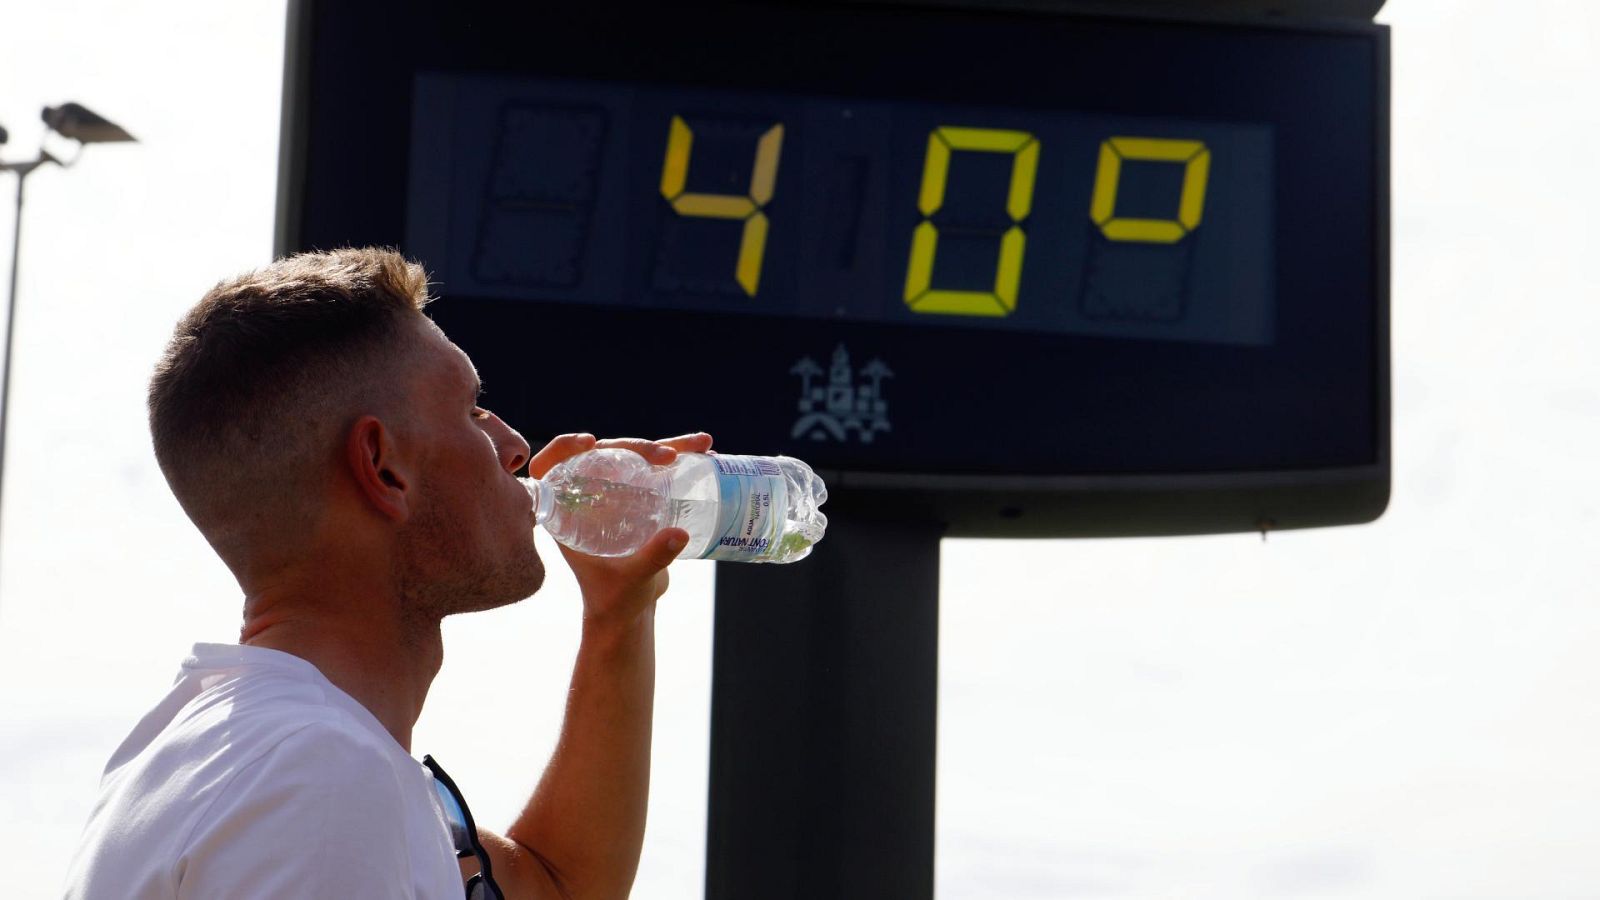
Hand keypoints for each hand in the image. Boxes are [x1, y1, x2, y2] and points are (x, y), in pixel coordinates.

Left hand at [528, 432, 714, 629]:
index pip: (552, 469)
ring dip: (667, 446)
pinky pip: (656, 473)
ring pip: (635, 459)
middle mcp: (589, 499)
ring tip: (702, 443)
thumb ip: (651, 559)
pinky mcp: (640, 501)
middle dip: (637, 447)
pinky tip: (706, 454)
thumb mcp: (630, 580)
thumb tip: (679, 534)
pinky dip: (682, 462)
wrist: (630, 613)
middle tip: (667, 455)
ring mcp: (616, 497)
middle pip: (604, 456)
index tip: (589, 442)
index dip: (563, 448)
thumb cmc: (615, 601)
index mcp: (567, 514)